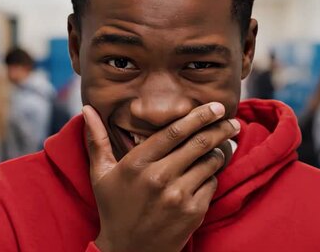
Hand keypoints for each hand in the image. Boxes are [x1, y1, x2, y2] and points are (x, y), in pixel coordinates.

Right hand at [83, 102, 239, 251]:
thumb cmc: (114, 208)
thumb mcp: (101, 174)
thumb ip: (96, 139)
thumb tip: (87, 109)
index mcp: (137, 164)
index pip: (175, 131)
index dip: (200, 116)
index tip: (217, 107)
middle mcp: (158, 178)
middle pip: (199, 143)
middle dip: (221, 129)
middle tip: (233, 121)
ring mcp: (177, 196)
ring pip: (210, 163)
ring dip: (219, 152)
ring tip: (220, 147)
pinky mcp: (193, 213)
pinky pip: (212, 184)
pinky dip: (213, 176)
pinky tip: (207, 174)